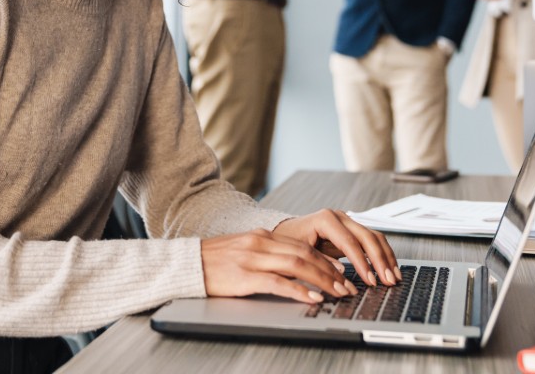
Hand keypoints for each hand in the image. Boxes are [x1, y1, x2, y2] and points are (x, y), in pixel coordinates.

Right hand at [201, 228, 360, 303]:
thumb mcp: (244, 250)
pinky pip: (278, 283)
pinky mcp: (245, 276)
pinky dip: (299, 290)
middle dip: (330, 271)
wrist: (188, 264)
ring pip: (297, 265)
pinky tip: (312, 297)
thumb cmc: (215, 261)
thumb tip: (292, 266)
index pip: (302, 245)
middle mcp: (261, 243)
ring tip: (337, 292)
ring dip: (322, 280)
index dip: (325, 258)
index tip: (341, 271)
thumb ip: (266, 253)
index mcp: (262, 236)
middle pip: (305, 254)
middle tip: (347, 285)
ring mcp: (253, 258)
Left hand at [274, 209, 399, 287]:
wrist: (285, 232)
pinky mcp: (352, 230)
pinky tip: (388, 269)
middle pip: (367, 236)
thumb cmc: (290, 242)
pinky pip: (372, 240)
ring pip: (374, 236)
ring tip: (393, 277)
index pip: (349, 241)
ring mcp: (347, 222)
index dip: (362, 262)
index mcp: (326, 219)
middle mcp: (339, 217)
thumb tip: (342, 275)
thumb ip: (321, 262)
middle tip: (388, 280)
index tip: (371, 280)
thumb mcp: (300, 253)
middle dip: (380, 260)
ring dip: (386, 257)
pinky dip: (382, 254)